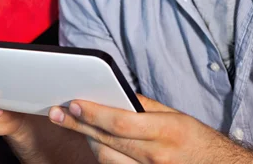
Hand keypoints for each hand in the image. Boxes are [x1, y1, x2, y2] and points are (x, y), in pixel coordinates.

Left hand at [49, 95, 251, 163]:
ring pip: (106, 159)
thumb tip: (118, 95)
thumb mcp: (176, 116)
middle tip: (56, 113)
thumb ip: (146, 106)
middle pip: (107, 141)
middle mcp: (155, 156)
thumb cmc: (197, 141)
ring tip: (73, 124)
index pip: (120, 122)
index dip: (93, 113)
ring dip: (87, 140)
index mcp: (165, 131)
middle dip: (78, 125)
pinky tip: (93, 143)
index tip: (73, 103)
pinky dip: (102, 156)